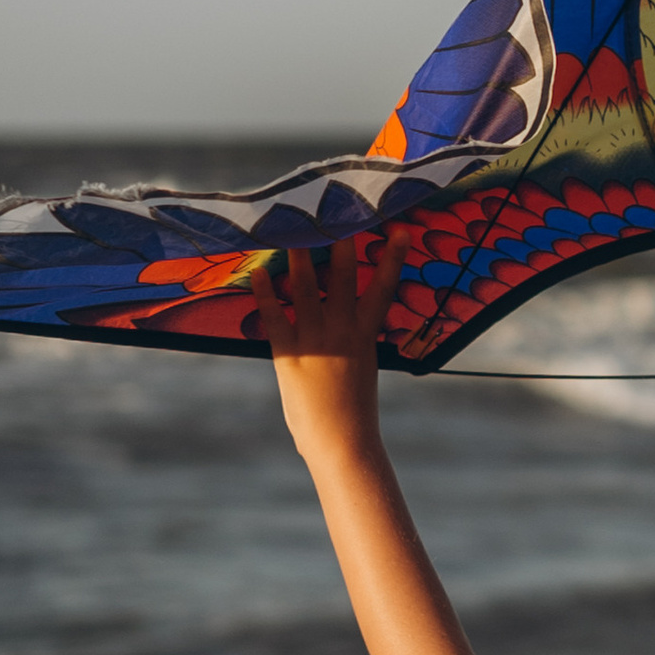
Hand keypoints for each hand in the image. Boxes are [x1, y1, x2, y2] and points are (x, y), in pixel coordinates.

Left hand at [251, 236, 403, 458]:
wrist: (342, 442)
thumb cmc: (352, 415)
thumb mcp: (360, 372)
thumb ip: (352, 348)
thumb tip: (345, 335)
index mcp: (365, 337)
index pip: (383, 289)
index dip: (392, 259)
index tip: (398, 231)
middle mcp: (342, 331)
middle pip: (342, 277)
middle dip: (340, 242)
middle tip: (336, 212)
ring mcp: (315, 340)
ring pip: (305, 287)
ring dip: (296, 256)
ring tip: (289, 228)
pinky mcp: (288, 354)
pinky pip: (274, 316)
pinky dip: (264, 293)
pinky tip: (255, 273)